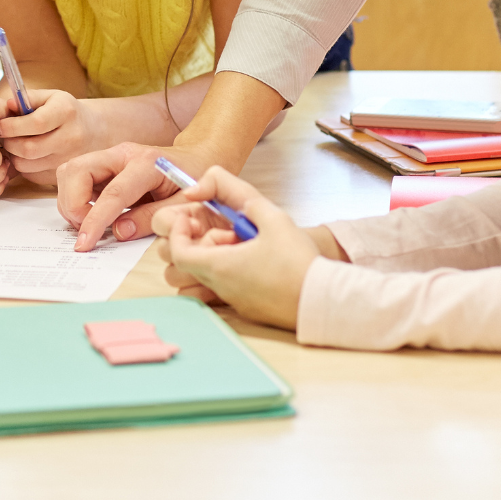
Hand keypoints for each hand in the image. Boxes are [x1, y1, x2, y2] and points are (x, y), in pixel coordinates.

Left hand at [0, 87, 109, 185]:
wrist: (95, 132)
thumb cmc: (65, 112)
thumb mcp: (51, 96)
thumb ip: (28, 98)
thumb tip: (8, 105)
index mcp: (67, 112)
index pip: (35, 123)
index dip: (11, 126)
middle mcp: (71, 138)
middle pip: (29, 148)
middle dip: (8, 142)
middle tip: (2, 135)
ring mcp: (68, 160)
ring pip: (26, 165)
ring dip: (12, 155)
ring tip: (14, 143)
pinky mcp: (62, 176)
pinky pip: (31, 175)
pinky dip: (23, 165)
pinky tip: (25, 154)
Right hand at [56, 141, 214, 250]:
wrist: (195, 159)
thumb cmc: (192, 181)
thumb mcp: (182, 204)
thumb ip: (152, 218)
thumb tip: (119, 232)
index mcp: (146, 163)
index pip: (112, 193)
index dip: (95, 220)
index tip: (84, 244)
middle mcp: (122, 154)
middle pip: (77, 170)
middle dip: (73, 204)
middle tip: (87, 231)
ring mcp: (109, 157)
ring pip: (70, 172)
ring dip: (71, 202)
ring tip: (91, 223)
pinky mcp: (102, 165)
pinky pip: (75, 178)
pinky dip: (75, 199)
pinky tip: (94, 214)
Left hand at [152, 167, 321, 329]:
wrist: (322, 300)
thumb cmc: (298, 262)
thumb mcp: (274, 218)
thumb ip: (245, 198)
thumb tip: (222, 190)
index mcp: (220, 266)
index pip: (177, 252)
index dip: (177, 233)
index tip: (191, 219)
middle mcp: (221, 286)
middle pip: (187, 265)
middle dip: (198, 243)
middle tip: (225, 231)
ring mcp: (233, 300)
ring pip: (206, 278)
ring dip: (214, 259)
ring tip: (241, 247)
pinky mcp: (247, 309)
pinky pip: (225, 290)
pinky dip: (229, 273)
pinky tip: (256, 262)